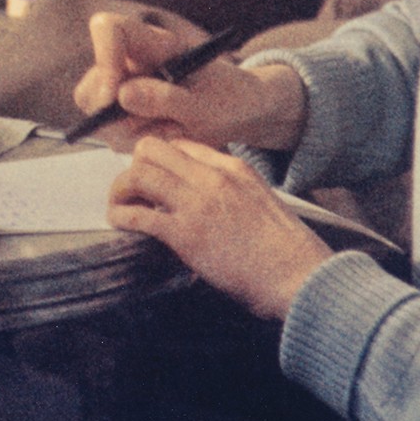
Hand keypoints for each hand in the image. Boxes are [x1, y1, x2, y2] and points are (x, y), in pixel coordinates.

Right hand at [73, 13, 306, 151]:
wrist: (240, 113)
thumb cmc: (228, 99)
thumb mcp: (207, 103)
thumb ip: (166, 98)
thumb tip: (120, 95)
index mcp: (150, 43)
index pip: (108, 29)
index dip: (104, 58)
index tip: (115, 95)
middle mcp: (129, 63)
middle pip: (92, 84)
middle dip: (115, 114)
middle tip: (156, 125)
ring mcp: (122, 90)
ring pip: (100, 117)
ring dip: (135, 133)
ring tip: (175, 129)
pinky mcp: (123, 117)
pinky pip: (113, 136)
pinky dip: (140, 142)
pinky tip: (168, 136)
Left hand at [107, 135, 331, 321]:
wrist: (300, 277)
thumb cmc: (287, 250)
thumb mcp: (261, 202)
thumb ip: (232, 191)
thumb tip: (204, 198)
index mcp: (233, 168)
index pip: (180, 143)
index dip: (159, 158)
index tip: (151, 175)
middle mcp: (212, 178)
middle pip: (152, 149)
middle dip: (134, 165)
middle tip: (130, 188)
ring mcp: (197, 203)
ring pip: (139, 174)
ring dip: (120, 189)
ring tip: (118, 205)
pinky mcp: (186, 234)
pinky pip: (139, 213)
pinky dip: (121, 215)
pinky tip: (119, 222)